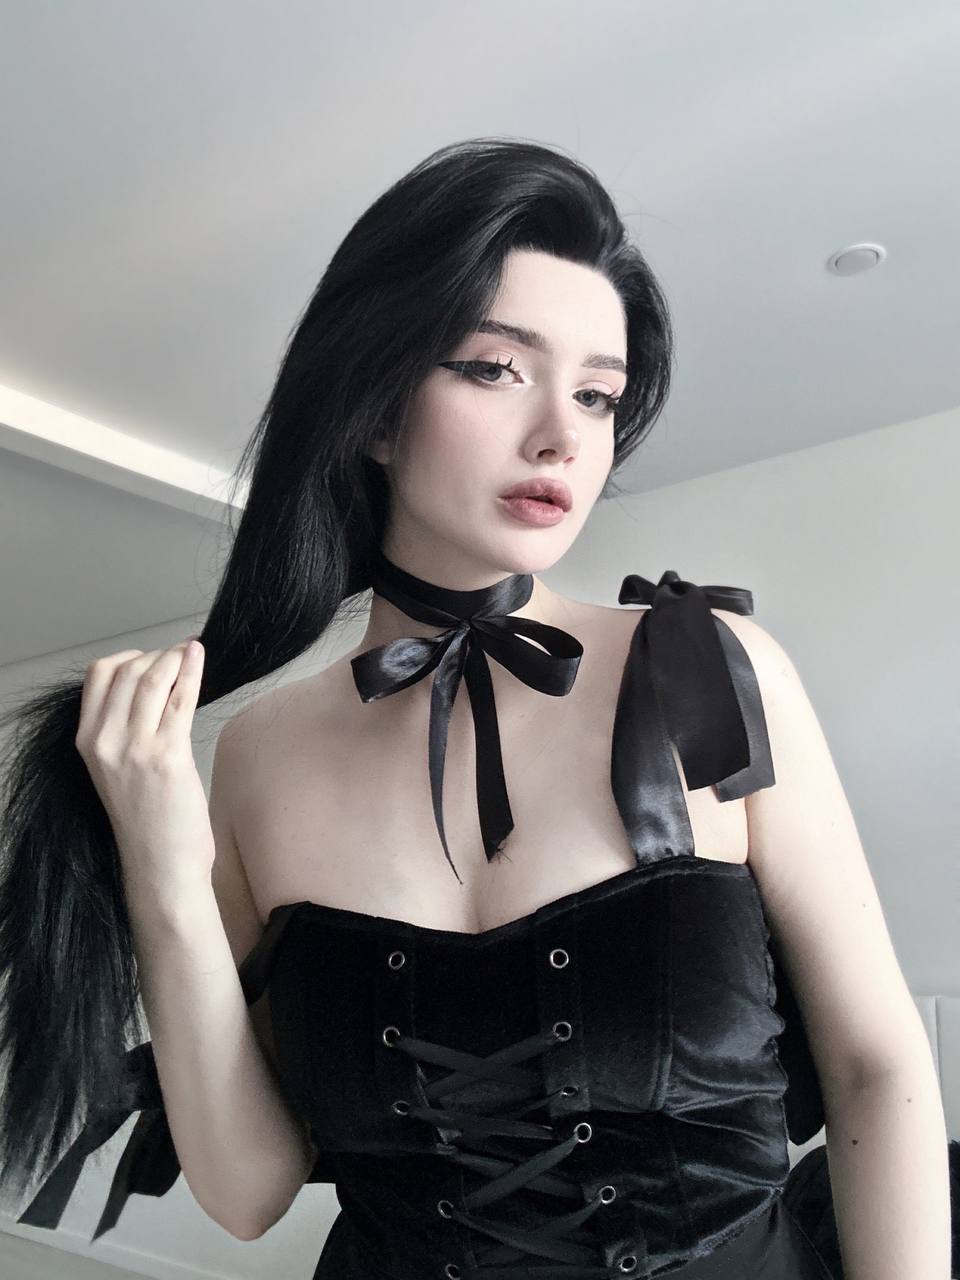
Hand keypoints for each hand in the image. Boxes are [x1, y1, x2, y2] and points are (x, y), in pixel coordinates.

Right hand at [75, 638, 213, 904]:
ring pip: (153, 679)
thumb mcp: (116, 767)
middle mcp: (104, 741)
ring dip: (177, 658)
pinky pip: (180, 698)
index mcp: (87, 741)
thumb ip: (122, 728)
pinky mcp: (167, 756)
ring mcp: (134, 748)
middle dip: (159, 654)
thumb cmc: (147, 817)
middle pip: (128, 671)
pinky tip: (199, 657)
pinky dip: (191, 671)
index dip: (130, 655)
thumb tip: (151, 683)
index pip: (98, 674)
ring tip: (192, 651)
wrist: (160, 864)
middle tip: (181, 653)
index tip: (154, 655)